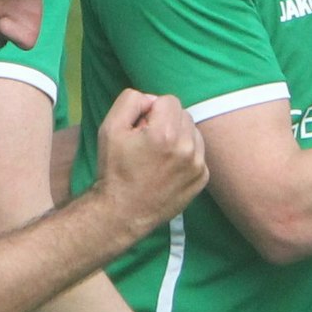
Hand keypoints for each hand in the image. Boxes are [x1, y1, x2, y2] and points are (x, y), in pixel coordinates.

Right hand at [89, 90, 207, 238]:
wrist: (122, 212)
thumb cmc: (114, 169)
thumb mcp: (109, 128)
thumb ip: (130, 101)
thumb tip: (151, 100)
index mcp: (165, 133)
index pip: (168, 100)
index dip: (151, 110)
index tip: (140, 128)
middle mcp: (186, 148)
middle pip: (183, 114)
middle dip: (166, 122)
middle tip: (147, 142)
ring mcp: (197, 165)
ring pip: (193, 132)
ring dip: (178, 137)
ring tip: (158, 155)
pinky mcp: (202, 179)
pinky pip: (198, 152)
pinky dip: (185, 155)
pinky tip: (167, 168)